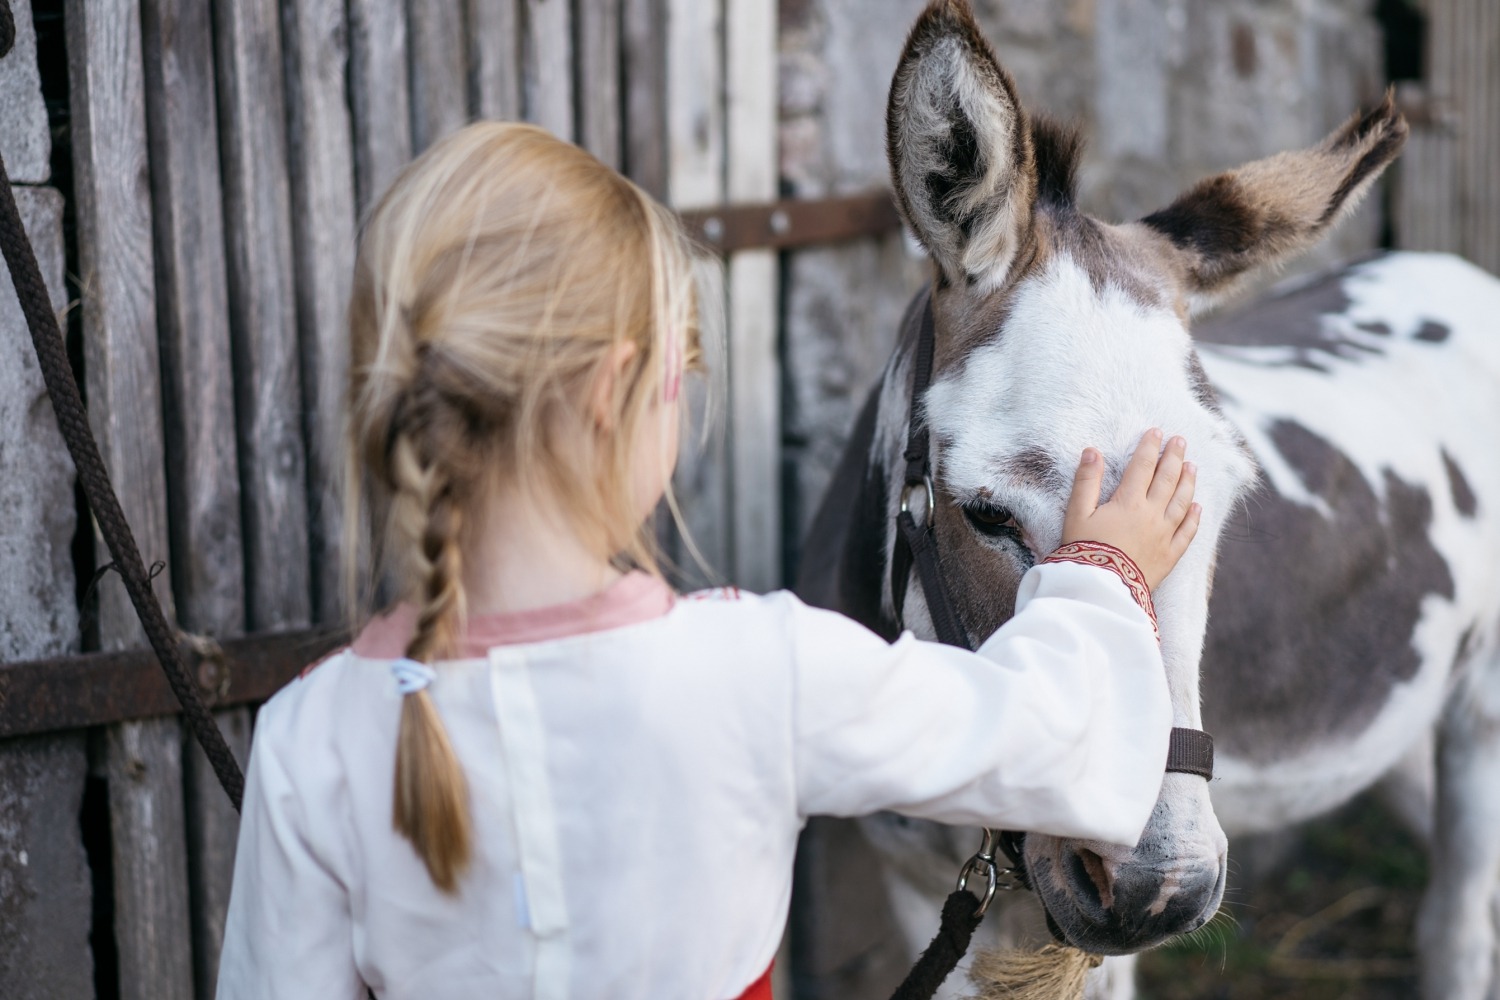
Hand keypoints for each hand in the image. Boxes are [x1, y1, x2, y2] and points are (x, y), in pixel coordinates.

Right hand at [1061, 429, 1200, 589]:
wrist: (1099, 589)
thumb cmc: (1083, 550)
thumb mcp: (1076, 513)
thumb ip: (1086, 481)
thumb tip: (1091, 451)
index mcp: (1128, 502)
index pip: (1142, 467)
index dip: (1149, 447)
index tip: (1156, 432)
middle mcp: (1151, 514)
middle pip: (1167, 479)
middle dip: (1174, 457)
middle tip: (1180, 441)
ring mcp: (1164, 535)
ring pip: (1182, 502)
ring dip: (1188, 482)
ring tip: (1192, 466)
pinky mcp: (1169, 556)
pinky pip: (1187, 533)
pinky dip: (1194, 518)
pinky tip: (1197, 507)